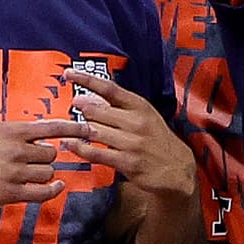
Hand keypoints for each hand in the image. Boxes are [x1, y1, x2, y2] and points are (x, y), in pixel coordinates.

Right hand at [0, 118, 75, 214]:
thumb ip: (12, 133)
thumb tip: (36, 133)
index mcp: (10, 130)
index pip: (50, 126)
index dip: (73, 127)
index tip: (89, 128)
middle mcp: (15, 149)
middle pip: (51, 152)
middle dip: (48, 157)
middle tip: (37, 160)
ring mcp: (14, 172)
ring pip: (47, 172)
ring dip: (44, 174)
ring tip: (31, 174)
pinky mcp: (10, 193)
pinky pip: (42, 192)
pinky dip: (53, 189)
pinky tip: (56, 186)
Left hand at [62, 69, 196, 211]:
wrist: (177, 170)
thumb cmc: (158, 141)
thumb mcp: (145, 117)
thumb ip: (119, 108)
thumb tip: (89, 99)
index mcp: (140, 106)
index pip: (109, 88)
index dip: (86, 79)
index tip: (69, 73)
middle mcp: (136, 122)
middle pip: (97, 110)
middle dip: (80, 109)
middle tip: (72, 108)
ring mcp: (132, 143)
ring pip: (94, 131)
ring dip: (76, 129)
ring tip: (65, 128)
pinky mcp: (127, 162)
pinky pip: (96, 153)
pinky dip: (80, 148)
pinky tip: (71, 144)